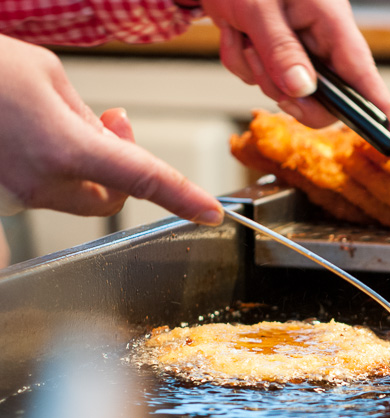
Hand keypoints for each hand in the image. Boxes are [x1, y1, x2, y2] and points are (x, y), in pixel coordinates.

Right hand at [0, 36, 223, 224]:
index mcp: (64, 148)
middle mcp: (42, 181)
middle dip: (124, 166)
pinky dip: (61, 169)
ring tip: (66, 120)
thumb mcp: (49, 74)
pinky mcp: (6, 192)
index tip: (209, 212)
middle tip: (112, 122)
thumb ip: (89, 117)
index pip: (142, 179)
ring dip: (92, 165)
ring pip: (83, 195)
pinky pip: (50, 191)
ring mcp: (20, 192)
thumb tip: (109, 139)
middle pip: (114, 196)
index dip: (182, 197)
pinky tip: (39, 136)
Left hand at [203, 0, 389, 142]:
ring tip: (242, 32)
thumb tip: (303, 91)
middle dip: (287, 92)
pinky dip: (242, 61)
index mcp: (332, 24)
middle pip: (325, 100)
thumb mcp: (259, 8)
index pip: (366, 79)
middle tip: (257, 62)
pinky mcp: (277, 54)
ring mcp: (300, 50)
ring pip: (288, 92)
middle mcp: (321, 42)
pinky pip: (261, 79)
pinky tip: (236, 31)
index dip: (385, 114)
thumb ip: (281, 51)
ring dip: (257, 70)